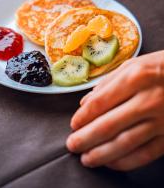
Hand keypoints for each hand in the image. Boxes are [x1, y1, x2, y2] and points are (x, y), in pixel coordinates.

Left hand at [66, 51, 163, 170]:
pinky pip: (146, 153)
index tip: (73, 125)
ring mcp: (160, 119)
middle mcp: (147, 99)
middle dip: (86, 138)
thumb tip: (86, 102)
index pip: (100, 103)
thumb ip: (108, 82)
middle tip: (72, 145)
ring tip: (87, 159)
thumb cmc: (161, 67)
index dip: (83, 117)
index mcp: (134, 77)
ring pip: (125, 143)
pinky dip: (126, 161)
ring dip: (102, 154)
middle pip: (108, 125)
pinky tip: (112, 162)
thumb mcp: (134, 65)